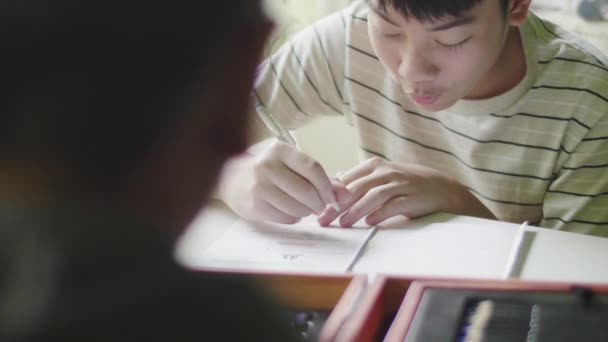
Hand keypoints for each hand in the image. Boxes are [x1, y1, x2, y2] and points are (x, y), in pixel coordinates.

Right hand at [218, 141, 349, 223]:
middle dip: (320, 202)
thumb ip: (318, 176)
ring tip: (303, 206)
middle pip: (307, 191)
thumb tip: (345, 195)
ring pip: (298, 208)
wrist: (227, 176)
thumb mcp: (289, 163)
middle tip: (321, 205)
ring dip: (307, 212)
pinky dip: (294, 218)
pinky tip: (288, 210)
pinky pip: (286, 218)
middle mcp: (267, 166)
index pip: (313, 168)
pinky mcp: (254, 205)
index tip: (334, 197)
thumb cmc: (265, 167)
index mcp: (279, 150)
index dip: (328, 186)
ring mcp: (259, 186)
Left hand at [318, 157, 494, 226]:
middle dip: (337, 205)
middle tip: (324, 220)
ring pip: (373, 195)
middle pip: (356, 188)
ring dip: (356, 210)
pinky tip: (370, 223)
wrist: (442, 189)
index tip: (317, 210)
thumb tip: (333, 185)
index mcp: (374, 166)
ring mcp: (401, 184)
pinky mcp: (413, 198)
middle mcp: (386, 172)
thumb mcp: (381, 177)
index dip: (330, 195)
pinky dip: (381, 213)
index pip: (346, 179)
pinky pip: (394, 205)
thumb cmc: (406, 184)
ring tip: (343, 223)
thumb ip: (359, 181)